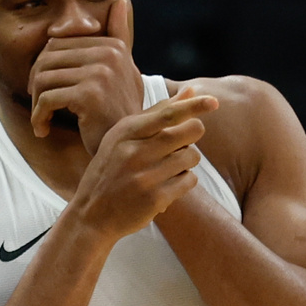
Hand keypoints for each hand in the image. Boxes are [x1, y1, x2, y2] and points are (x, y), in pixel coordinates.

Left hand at [29, 0, 142, 153]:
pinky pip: (47, 99)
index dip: (43, 69)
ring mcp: (100, 72)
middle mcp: (109, 54)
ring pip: (43, 79)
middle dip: (36, 85)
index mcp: (113, 46)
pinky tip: (42, 129)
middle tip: (39, 107)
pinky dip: (38, 117)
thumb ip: (118, 39)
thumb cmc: (119, 114)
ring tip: (41, 120)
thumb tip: (119, 1)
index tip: (45, 93)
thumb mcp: (122, 72)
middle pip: (47, 59)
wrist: (132, 151)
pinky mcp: (89, 94)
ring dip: (36, 104)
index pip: (57, 45)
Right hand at [69, 87, 218, 239]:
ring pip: (191, 156)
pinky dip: (184, 181)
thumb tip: (190, 92)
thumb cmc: (109, 170)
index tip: (214, 101)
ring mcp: (145, 176)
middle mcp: (134, 152)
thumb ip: (155, 113)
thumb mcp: (122, 138)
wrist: (91, 214)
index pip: (168, 114)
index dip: (194, 106)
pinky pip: (189, 180)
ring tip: (170, 166)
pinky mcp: (155, 199)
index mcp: (125, 132)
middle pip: (188, 132)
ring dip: (187, 160)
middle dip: (192, 134)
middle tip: (182, 142)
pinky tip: (168, 184)